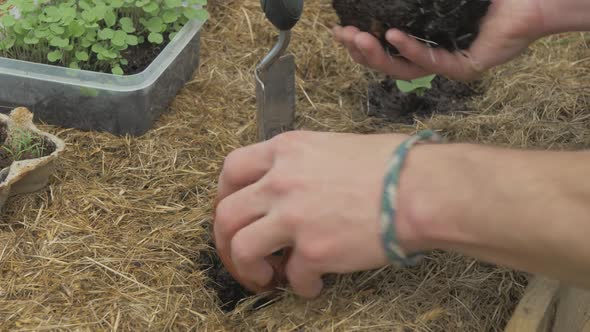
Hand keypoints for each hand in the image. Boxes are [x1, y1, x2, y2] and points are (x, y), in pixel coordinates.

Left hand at [213, 131, 424, 297]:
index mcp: (287, 150)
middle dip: (224, 241)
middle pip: (225, 214)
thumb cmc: (393, 163)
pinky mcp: (314, 250)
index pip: (232, 169)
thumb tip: (292, 186)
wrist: (422, 189)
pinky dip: (299, 286)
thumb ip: (303, 163)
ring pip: (241, 248)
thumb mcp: (335, 146)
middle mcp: (281, 181)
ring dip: (247, 269)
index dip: (225, 195)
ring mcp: (294, 217)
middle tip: (238, 256)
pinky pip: (291, 277)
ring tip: (265, 277)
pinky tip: (314, 285)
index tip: (233, 213)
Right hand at [332, 0, 543, 80]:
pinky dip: (411, 50)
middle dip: (361, 51)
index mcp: (421, 42)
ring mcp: (446, 66)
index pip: (384, 49)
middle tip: (342, 35)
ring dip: (378, 56)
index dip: (360, 43)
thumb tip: (381, 0)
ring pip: (403, 69)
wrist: (528, 0)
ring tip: (359, 39)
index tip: (339, 30)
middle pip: (387, 63)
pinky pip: (432, 62)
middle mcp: (430, 57)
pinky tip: (393, 36)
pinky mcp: (464, 69)